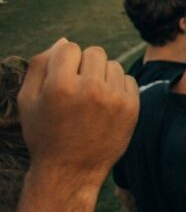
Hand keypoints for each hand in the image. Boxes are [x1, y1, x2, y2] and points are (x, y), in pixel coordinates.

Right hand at [18, 39, 138, 181]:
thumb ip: (40, 65)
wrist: (71, 170)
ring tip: (90, 98)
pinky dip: (117, 87)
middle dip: (84, 65)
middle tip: (76, 89)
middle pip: (94, 52)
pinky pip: (128, 79)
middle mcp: (90, 89)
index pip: (69, 48)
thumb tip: (64, 40)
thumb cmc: (44, 133)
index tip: (60, 80)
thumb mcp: (27, 100)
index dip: (63, 62)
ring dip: (101, 75)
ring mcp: (114, 98)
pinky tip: (104, 105)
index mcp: (61, 85)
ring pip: (112, 65)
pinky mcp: (132, 108)